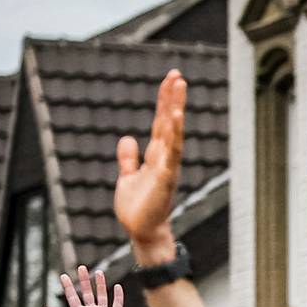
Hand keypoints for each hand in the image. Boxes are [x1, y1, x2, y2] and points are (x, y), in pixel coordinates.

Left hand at [44, 266, 124, 306]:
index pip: (72, 297)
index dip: (68, 287)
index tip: (63, 276)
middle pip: (87, 292)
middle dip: (84, 280)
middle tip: (81, 268)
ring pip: (102, 294)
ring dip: (100, 284)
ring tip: (99, 272)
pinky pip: (117, 303)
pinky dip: (118, 295)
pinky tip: (118, 287)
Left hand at [112, 72, 186, 256]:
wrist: (141, 231)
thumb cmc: (137, 208)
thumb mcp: (128, 177)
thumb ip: (128, 158)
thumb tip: (127, 138)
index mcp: (156, 155)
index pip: (161, 122)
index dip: (165, 101)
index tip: (170, 80)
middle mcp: (165, 157)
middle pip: (169, 121)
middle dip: (173, 97)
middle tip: (177, 74)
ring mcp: (167, 165)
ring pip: (173, 131)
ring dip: (176, 107)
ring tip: (179, 86)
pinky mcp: (165, 176)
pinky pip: (172, 150)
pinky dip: (175, 133)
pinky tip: (176, 116)